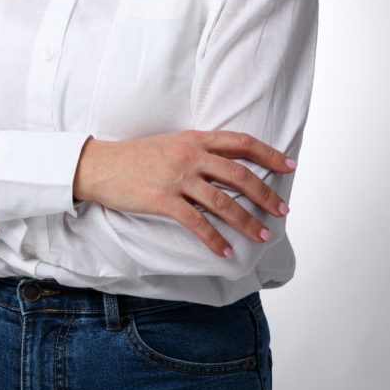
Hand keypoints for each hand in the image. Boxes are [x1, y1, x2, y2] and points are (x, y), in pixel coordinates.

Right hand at [73, 129, 295, 257]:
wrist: (100, 164)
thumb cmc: (136, 156)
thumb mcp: (171, 143)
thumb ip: (198, 150)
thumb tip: (228, 165)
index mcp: (195, 138)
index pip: (241, 141)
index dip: (268, 153)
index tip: (289, 166)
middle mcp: (190, 154)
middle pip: (239, 174)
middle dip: (266, 193)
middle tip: (283, 210)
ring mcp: (177, 177)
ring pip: (223, 201)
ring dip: (247, 221)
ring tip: (263, 236)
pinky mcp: (163, 199)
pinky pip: (197, 223)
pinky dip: (215, 240)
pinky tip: (226, 252)